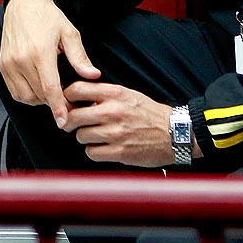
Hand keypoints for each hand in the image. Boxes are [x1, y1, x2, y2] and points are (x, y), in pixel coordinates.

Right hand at [0, 0, 101, 130]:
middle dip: (54, 103)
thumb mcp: (69, 33)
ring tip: (51, 90)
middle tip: (66, 100)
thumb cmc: (46, 16)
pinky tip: (37, 87)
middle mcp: (21, 59)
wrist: (23, 4)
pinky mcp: (2, 66)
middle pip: (39, 95)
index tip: (63, 121)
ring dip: (40, 100)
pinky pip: (15, 91)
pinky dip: (27, 95)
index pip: (49, 89)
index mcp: (40, 52)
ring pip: (25, 97)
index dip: (58, 108)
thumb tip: (92, 75)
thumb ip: (80, 57)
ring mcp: (9, 64)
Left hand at [60, 82, 183, 167]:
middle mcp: (113, 111)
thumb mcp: (128, 94)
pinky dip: (94, 151)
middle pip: (73, 115)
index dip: (67, 97)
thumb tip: (78, 99)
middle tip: (75, 124)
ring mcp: (116, 133)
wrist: (175, 133)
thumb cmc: (150, 113)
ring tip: (95, 136)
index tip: (67, 103)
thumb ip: (104, 94)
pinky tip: (102, 147)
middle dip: (71, 121)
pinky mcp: (120, 152)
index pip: (76, 89)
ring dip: (85, 137)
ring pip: (81, 136)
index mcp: (115, 94)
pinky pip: (91, 153)